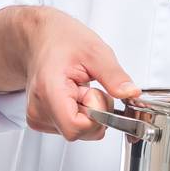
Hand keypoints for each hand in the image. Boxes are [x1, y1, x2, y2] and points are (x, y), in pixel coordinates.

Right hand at [22, 7, 141, 141]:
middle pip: (80, 132)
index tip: (95, 92)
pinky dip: (80, 114)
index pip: (76, 127)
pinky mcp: (41, 120)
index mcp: (49, 92)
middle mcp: (38, 110)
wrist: (42, 38)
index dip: (96, 115)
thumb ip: (114, 77)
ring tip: (79, 88)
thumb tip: (131, 93)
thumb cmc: (63, 41)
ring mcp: (38, 117)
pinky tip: (74, 95)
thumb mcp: (96, 52)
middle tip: (89, 87)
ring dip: (88, 113)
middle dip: (95, 113)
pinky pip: (73, 128)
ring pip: (78, 132)